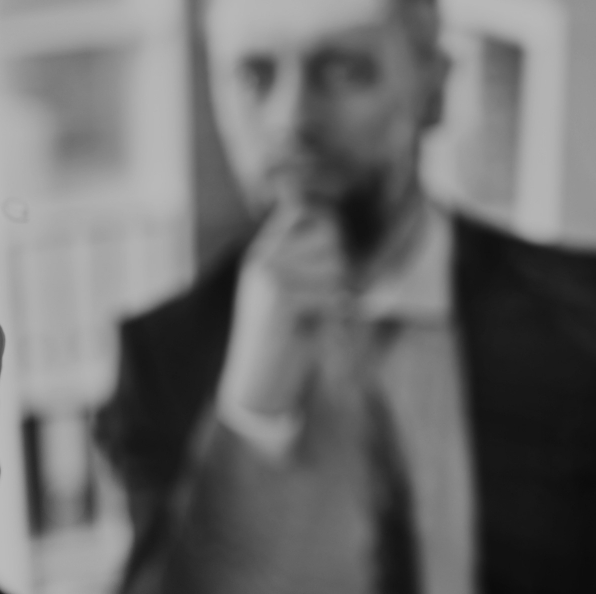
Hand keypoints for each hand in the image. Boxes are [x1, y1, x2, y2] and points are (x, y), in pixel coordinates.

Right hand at [220, 197, 347, 422]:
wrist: (256, 382)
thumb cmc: (283, 340)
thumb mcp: (293, 292)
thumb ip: (309, 259)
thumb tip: (336, 224)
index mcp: (263, 253)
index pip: (304, 210)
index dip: (327, 225)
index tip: (331, 256)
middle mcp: (262, 257)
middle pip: (329, 233)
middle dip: (339, 264)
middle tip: (324, 295)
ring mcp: (268, 273)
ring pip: (335, 263)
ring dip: (336, 292)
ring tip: (314, 313)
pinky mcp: (281, 295)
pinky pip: (331, 292)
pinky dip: (330, 313)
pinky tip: (309, 325)